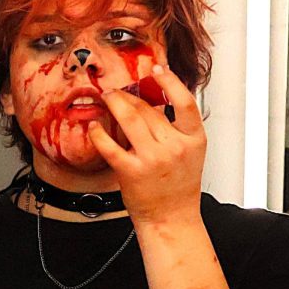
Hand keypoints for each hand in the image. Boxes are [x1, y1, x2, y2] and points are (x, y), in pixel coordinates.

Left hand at [90, 64, 205, 225]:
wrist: (171, 218)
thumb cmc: (178, 187)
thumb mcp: (189, 153)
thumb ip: (175, 128)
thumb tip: (153, 100)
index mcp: (194, 139)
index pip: (185, 101)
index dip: (169, 81)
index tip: (156, 69)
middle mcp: (174, 147)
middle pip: (149, 109)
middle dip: (129, 95)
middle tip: (117, 90)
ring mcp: (153, 159)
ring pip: (130, 119)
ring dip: (115, 103)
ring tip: (107, 98)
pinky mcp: (131, 171)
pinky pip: (110, 145)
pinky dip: (99, 132)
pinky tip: (95, 127)